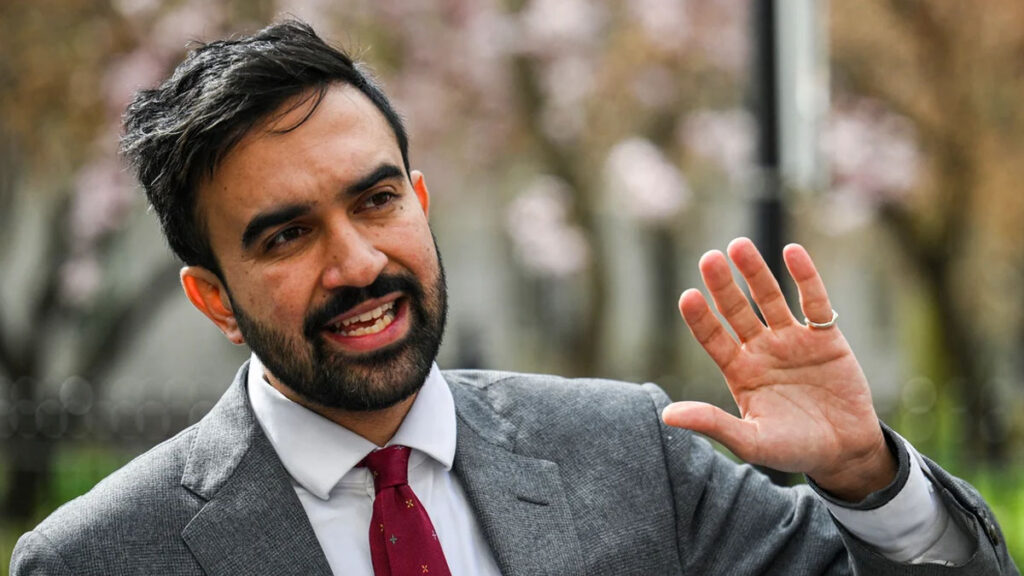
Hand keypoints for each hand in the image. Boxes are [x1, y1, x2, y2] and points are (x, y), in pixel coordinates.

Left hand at [662, 237, 895, 500]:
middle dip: (723, 286)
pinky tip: (792, 251)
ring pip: (770, 298)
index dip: (701, 319)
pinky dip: (805, 277)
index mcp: (739, 372)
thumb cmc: (793, 450)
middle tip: (708, 259)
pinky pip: (814, 302)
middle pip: (736, 310)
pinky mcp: (825, 337)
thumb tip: (666, 416)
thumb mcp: (751, 442)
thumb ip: (713, 424)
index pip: (713, 338)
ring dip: (755, 273)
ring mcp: (792, 340)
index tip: (688, 297)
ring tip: (739, 245)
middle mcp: (760, 350)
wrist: (845, 452)